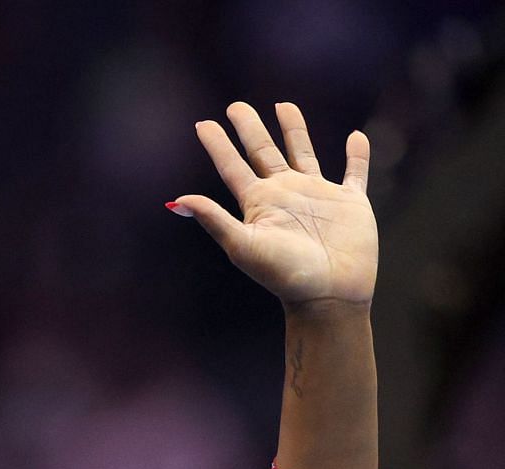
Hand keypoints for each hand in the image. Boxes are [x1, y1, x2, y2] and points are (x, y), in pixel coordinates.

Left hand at [171, 102, 376, 309]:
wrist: (327, 295)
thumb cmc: (283, 274)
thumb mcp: (243, 245)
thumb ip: (214, 220)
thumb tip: (178, 200)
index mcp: (259, 203)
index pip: (233, 166)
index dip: (217, 145)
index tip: (202, 124)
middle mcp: (285, 194)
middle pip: (263, 152)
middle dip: (250, 129)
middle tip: (235, 106)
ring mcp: (318, 196)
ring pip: (303, 153)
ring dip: (294, 130)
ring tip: (283, 105)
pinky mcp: (350, 202)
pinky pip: (355, 171)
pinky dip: (358, 154)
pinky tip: (357, 136)